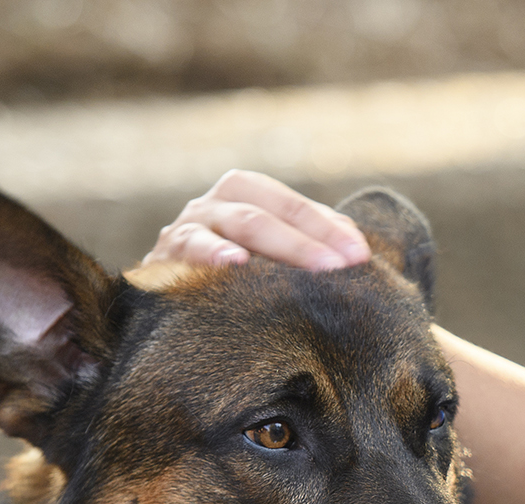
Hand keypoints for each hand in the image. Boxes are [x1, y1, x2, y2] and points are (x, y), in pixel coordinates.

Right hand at [144, 170, 371, 270]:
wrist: (168, 290)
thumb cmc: (237, 267)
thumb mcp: (273, 247)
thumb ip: (311, 237)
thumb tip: (356, 244)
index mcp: (245, 192)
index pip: (293, 206)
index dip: (329, 229)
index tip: (362, 256)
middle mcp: (214, 203)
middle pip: (263, 216)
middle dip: (304, 243)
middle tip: (340, 268)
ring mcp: (186, 228)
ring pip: (234, 228)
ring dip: (271, 245)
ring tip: (305, 263)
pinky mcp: (162, 259)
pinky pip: (188, 254)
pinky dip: (210, 256)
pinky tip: (233, 264)